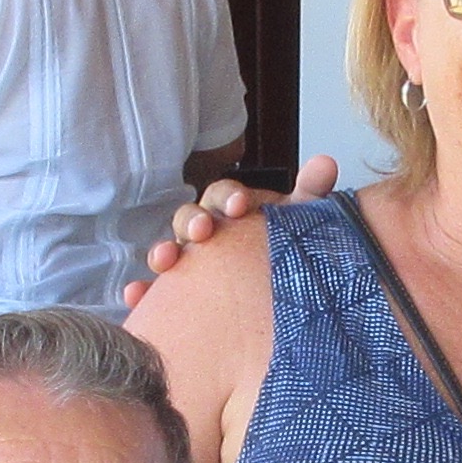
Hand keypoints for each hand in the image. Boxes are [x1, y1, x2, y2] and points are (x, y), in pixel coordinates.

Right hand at [131, 153, 331, 298]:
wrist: (280, 299)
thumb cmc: (287, 252)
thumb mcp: (301, 226)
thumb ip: (311, 196)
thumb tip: (325, 163)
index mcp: (233, 211)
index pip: (224, 195)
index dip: (229, 197)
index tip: (241, 205)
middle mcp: (207, 232)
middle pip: (190, 219)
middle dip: (193, 221)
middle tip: (203, 230)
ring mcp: (189, 263)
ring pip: (169, 252)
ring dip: (163, 251)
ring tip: (165, 260)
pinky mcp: (177, 296)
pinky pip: (154, 293)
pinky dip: (142, 292)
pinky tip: (136, 296)